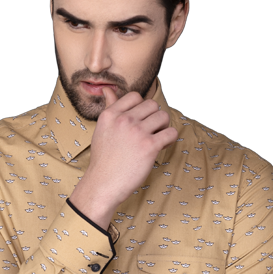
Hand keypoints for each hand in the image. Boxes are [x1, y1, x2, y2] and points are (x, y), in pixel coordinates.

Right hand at [70, 86, 177, 227]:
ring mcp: (137, 132)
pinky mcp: (149, 147)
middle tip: (150, 132)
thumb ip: (109, 107)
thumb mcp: (102, 129)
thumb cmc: (103, 159)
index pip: (135, 97)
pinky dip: (170, 139)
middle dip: (154, 117)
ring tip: (156, 139)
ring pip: (163, 117)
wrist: (103, 184)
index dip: (142, 108)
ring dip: (163, 127)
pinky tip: (161, 147)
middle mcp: (124, 120)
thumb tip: (107, 89)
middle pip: (152, 105)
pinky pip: (170, 133)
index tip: (140, 121)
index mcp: (111, 114)